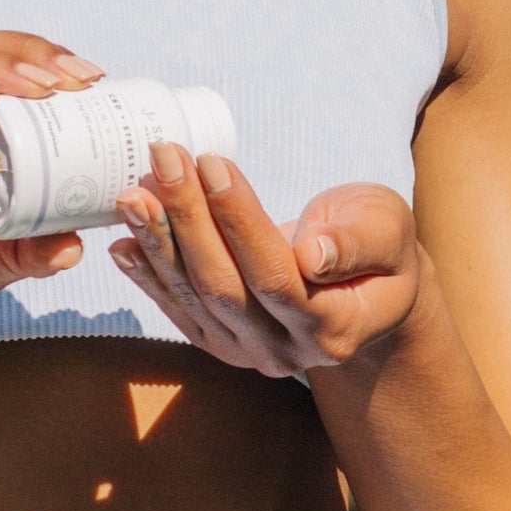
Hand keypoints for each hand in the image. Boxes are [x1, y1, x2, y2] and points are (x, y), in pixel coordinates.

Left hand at [110, 147, 423, 378]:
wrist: (366, 289)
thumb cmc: (380, 248)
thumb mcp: (388, 232)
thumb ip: (357, 243)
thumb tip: (313, 253)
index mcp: (335, 327)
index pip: (276, 276)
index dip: (239, 221)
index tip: (213, 163)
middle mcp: (287, 352)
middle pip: (224, 287)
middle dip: (187, 218)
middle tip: (163, 158)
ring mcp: (248, 353)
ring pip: (193, 298)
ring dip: (157, 241)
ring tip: (132, 191)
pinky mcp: (220, 343)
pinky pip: (178, 310)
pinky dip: (146, 275)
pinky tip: (122, 240)